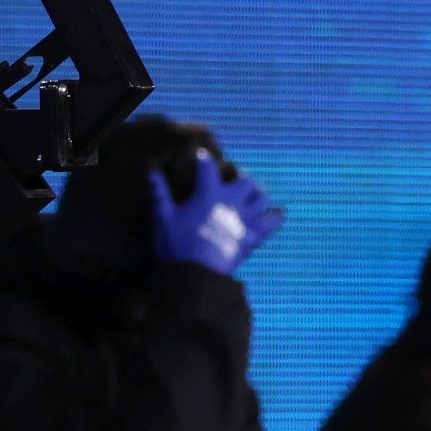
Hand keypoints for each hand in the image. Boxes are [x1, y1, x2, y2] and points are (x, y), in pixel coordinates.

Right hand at [148, 149, 283, 276]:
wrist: (196, 274)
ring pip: (262, 198)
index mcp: (208, 193)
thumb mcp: (162, 217)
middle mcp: (231, 201)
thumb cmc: (176, 244)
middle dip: (240, 177)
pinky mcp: (253, 236)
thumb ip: (158, 192)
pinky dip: (275, 218)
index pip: (208, 168)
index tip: (202, 156)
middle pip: (245, 181)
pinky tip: (279, 214)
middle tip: (236, 177)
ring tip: (255, 193)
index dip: (204, 159)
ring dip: (259, 194)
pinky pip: (271, 224)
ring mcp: (245, 219)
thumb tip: (150, 169)